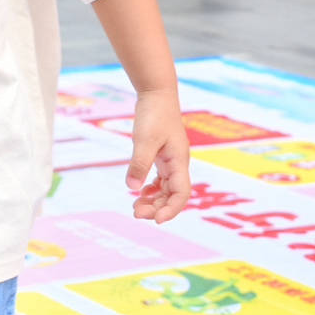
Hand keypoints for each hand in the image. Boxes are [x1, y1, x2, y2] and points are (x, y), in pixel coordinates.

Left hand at [125, 88, 191, 222]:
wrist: (157, 94)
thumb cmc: (154, 115)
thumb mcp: (144, 141)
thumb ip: (139, 164)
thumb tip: (132, 188)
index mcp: (178, 161)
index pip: (181, 194)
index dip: (171, 210)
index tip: (156, 220)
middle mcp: (178, 163)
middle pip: (173, 195)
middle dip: (157, 208)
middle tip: (136, 213)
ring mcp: (171, 159)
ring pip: (167, 189)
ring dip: (154, 201)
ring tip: (136, 207)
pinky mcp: (163, 155)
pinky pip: (161, 179)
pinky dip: (152, 189)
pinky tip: (140, 193)